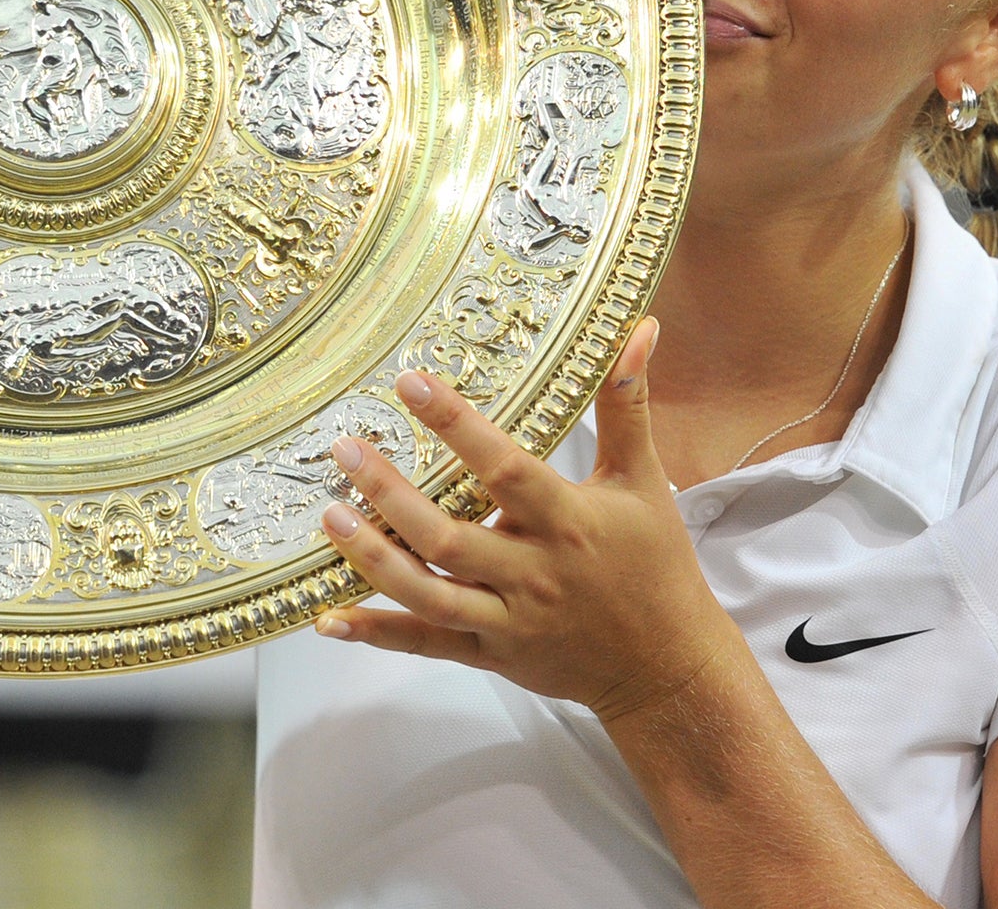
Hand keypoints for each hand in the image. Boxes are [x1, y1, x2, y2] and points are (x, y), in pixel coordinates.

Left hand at [316, 317, 743, 723]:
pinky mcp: (492, 655)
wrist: (669, 668)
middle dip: (392, 495)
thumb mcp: (643, 482)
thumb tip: (640, 329)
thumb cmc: (656, 566)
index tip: (409, 382)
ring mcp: (508, 620)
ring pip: (429, 595)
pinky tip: (328, 618)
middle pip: (449, 537)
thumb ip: (628, 406)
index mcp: (567, 523)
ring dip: (374, 560)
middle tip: (345, 451)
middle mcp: (532, 574)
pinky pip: (427, 645)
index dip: (456, 425)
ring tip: (329, 519)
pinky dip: (378, 634)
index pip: (504, 469)